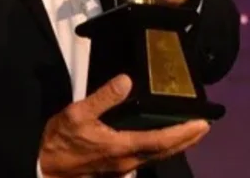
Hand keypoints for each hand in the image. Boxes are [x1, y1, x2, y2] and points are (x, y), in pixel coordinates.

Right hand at [37, 75, 209, 177]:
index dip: (184, 133)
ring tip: (188, 134)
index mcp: (122, 147)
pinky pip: (145, 160)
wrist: (45, 169)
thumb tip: (126, 80)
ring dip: (175, 146)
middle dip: (186, 140)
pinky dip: (159, 150)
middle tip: (203, 128)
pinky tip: (160, 143)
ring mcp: (122, 169)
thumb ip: (104, 97)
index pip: (162, 140)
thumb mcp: (77, 113)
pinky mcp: (115, 171)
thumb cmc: (60, 142)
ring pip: (157, 158)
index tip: (202, 124)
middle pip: (165, 152)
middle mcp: (128, 162)